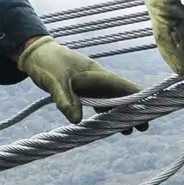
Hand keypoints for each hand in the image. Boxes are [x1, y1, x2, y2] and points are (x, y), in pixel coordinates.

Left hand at [17, 37, 141, 123]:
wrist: (34, 53)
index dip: (137, 98)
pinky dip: (104, 112)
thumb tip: (76, 121)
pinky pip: (98, 101)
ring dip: (118, 114)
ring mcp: (90, 84)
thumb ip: (65, 99)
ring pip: (110, 100)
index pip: (123, 86)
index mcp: (96, 75)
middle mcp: (97, 80)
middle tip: (143, 127)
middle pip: (120, 96)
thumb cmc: (47, 62)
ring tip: (128, 131)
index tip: (149, 110)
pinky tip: (107, 122)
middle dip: (132, 111)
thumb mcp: (54, 81)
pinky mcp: (81, 89)